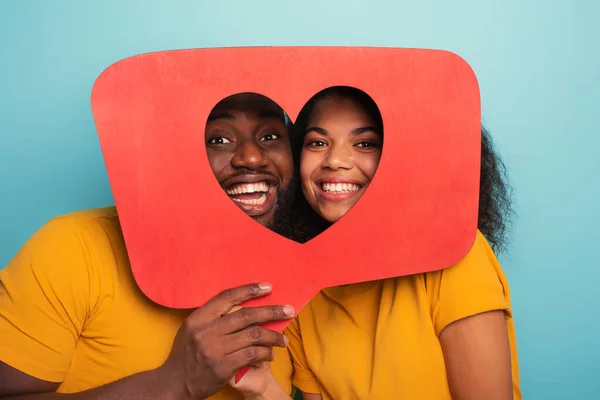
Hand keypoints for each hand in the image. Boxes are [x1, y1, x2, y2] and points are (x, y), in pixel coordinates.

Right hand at [159, 283, 294, 398]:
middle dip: (272, 312)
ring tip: (284, 339)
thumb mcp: (193, 328)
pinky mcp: (223, 367)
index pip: (227, 297)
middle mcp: (206, 331)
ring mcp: (215, 350)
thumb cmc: (187, 353)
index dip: (249, 290)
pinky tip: (270, 354)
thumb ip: (213, 316)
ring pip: (253, 336)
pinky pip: (252, 355)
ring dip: (273, 337)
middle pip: (246, 316)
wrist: (176, 383)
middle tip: (289, 310)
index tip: (268, 287)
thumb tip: (244, 304)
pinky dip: (265, 353)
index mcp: (199, 318)